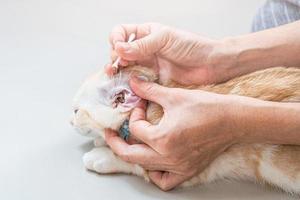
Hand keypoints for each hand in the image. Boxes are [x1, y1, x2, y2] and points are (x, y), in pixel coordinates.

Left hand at [104, 77, 241, 189]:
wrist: (234, 120)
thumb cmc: (207, 107)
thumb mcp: (174, 96)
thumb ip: (149, 90)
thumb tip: (133, 83)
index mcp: (163, 138)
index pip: (136, 129)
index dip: (135, 113)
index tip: (140, 104)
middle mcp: (168, 157)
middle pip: (130, 155)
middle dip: (116, 142)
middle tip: (110, 133)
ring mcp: (178, 166)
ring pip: (145, 168)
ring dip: (134, 156)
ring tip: (130, 144)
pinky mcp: (188, 170)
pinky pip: (165, 181)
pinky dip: (155, 174)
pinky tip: (153, 162)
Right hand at [106, 23, 233, 84]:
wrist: (210, 64)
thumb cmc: (192, 46)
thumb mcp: (165, 39)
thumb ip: (142, 44)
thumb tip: (119, 49)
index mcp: (146, 32)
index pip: (122, 32)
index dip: (116, 39)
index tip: (118, 48)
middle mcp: (144, 48)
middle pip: (120, 51)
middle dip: (113, 57)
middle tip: (116, 65)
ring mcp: (148, 63)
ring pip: (125, 66)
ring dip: (117, 71)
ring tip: (114, 75)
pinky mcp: (153, 78)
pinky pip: (136, 80)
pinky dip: (128, 83)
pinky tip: (125, 85)